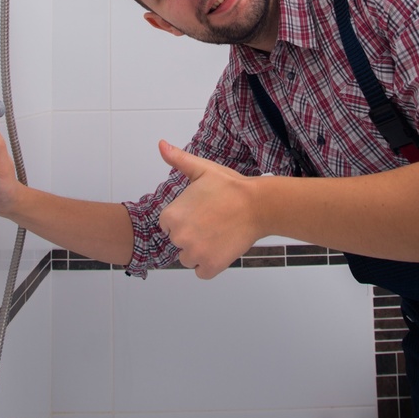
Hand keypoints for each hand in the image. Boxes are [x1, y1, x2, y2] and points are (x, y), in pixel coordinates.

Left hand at [157, 141, 261, 278]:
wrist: (257, 205)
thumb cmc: (230, 187)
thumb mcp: (201, 169)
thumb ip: (178, 160)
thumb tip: (161, 145)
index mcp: (171, 216)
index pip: (168, 225)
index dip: (185, 218)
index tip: (201, 212)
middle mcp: (178, 237)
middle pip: (178, 242)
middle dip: (192, 234)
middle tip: (212, 221)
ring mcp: (194, 254)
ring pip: (188, 258)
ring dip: (200, 251)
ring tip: (217, 234)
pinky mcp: (211, 267)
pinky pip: (202, 272)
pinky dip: (210, 264)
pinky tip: (221, 248)